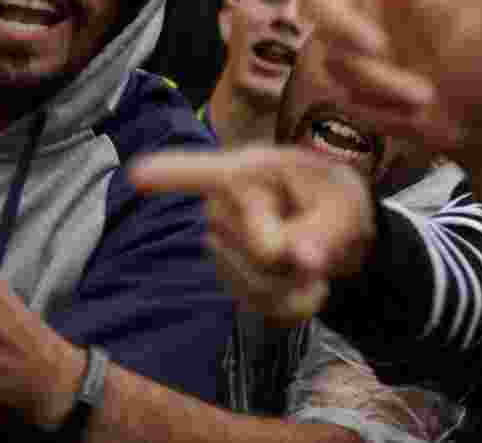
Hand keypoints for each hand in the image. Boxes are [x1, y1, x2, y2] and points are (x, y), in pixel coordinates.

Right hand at [130, 146, 374, 322]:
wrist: (334, 226)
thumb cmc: (334, 200)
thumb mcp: (345, 207)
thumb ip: (324, 232)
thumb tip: (303, 260)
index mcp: (250, 173)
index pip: (202, 173)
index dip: (170, 175)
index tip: (137, 175)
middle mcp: (223, 204)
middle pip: (260, 252)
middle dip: (298, 258)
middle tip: (321, 241)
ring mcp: (219, 242)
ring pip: (260, 287)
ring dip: (298, 285)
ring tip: (313, 260)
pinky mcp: (228, 275)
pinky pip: (263, 308)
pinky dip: (296, 304)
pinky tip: (305, 284)